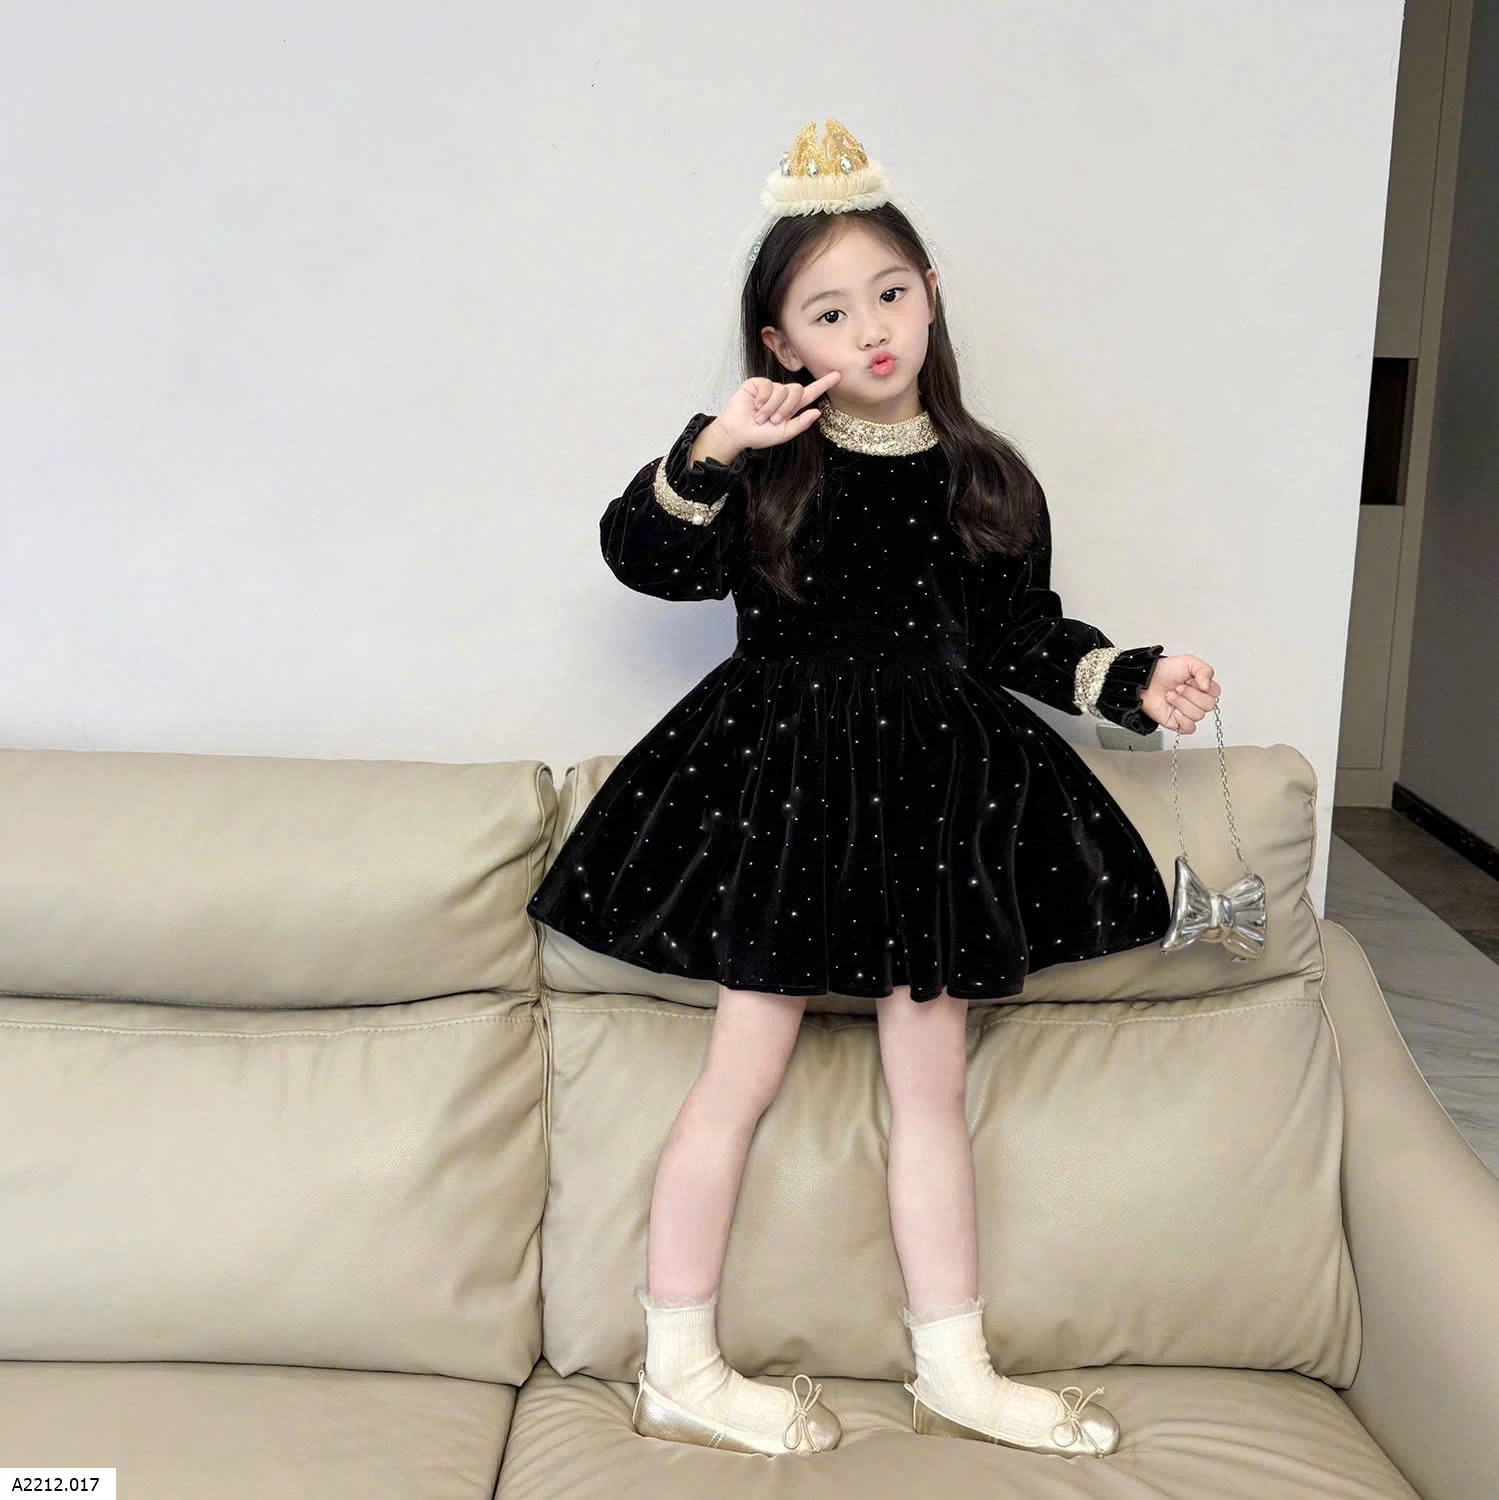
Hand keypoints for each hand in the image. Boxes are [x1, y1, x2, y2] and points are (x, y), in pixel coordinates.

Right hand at [715, 371, 841, 451]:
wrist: (737, 433)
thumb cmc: (759, 436)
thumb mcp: (783, 434)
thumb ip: (800, 424)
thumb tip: (817, 411)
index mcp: (791, 407)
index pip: (811, 393)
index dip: (824, 384)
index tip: (838, 375)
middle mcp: (783, 395)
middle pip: (798, 391)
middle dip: (786, 408)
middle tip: (773, 420)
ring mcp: (771, 388)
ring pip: (783, 389)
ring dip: (772, 407)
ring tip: (761, 416)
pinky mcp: (758, 383)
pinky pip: (768, 386)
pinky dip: (763, 399)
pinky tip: (755, 405)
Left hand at [1140, 655, 1219, 733]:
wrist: (1145, 681)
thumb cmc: (1164, 671)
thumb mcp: (1188, 662)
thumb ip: (1205, 670)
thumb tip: (1208, 686)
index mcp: (1202, 687)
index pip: (1215, 693)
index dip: (1204, 687)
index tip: (1191, 680)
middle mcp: (1196, 700)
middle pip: (1209, 705)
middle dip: (1191, 694)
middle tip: (1178, 688)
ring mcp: (1187, 712)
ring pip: (1198, 715)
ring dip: (1182, 703)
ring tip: (1170, 696)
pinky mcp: (1178, 723)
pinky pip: (1190, 728)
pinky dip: (1182, 720)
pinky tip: (1174, 711)